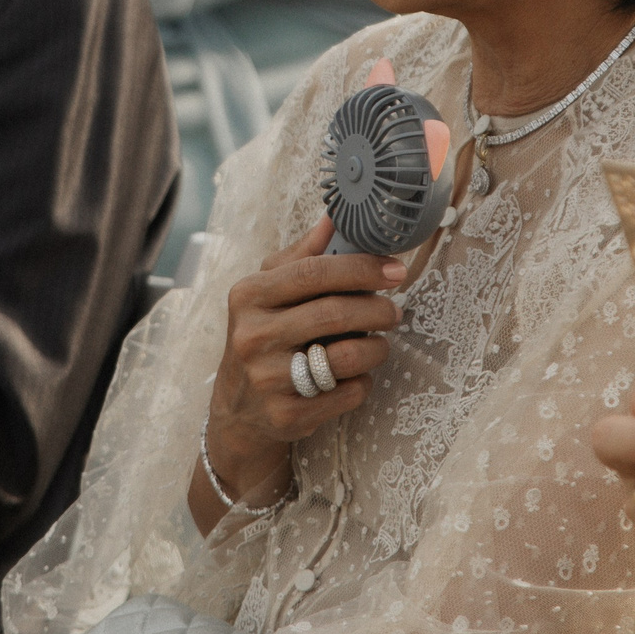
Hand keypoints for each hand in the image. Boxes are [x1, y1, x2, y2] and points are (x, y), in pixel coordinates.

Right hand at [198, 218, 403, 516]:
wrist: (239, 409)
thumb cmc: (263, 335)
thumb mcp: (268, 292)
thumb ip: (301, 256)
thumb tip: (334, 218)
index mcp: (248, 295)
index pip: (314, 272)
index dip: (361, 268)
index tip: (395, 269)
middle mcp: (252, 336)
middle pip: (334, 314)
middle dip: (377, 309)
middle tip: (395, 310)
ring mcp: (267, 379)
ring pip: (347, 357)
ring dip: (376, 348)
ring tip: (378, 343)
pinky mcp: (287, 415)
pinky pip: (348, 393)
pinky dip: (362, 382)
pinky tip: (354, 376)